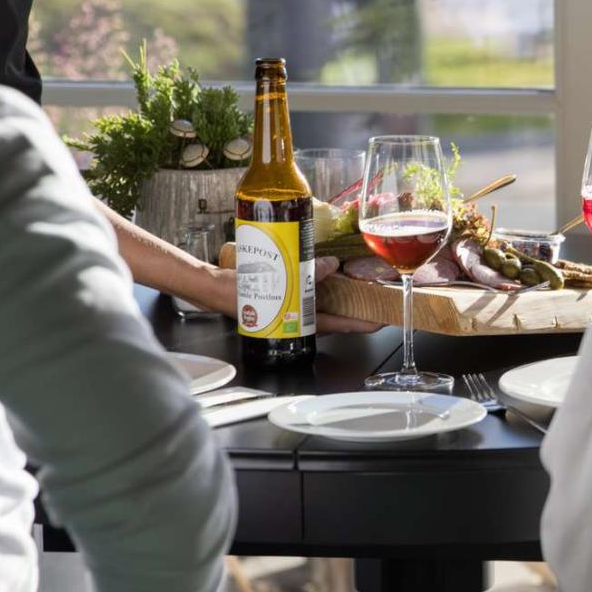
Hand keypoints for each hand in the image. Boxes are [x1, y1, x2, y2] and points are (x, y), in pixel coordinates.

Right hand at [204, 257, 383, 333]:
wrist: (209, 287)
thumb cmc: (234, 292)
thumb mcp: (273, 280)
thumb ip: (305, 273)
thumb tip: (331, 265)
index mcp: (297, 322)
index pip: (340, 325)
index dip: (363, 323)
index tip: (382, 320)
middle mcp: (297, 319)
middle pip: (335, 315)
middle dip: (355, 305)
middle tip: (373, 293)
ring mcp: (290, 310)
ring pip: (323, 304)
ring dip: (339, 294)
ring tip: (356, 279)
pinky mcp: (283, 299)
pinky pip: (307, 294)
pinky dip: (319, 284)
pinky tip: (324, 270)